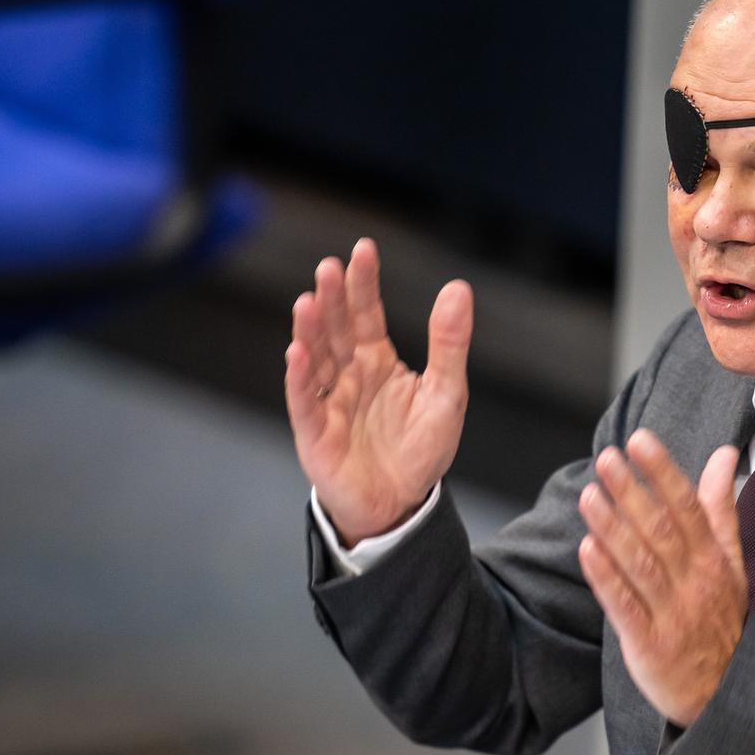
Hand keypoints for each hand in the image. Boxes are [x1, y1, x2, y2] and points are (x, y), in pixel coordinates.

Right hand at [285, 237, 473, 544]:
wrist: (401, 505)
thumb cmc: (420, 450)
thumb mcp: (446, 393)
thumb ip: (450, 343)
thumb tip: (458, 288)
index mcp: (377, 361)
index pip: (367, 314)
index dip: (363, 283)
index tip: (362, 249)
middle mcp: (347, 374)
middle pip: (336, 329)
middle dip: (333, 298)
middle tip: (329, 267)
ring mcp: (328, 401)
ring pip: (315, 358)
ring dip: (310, 331)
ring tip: (308, 301)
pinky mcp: (315, 432)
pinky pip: (305, 400)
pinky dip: (299, 377)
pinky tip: (296, 351)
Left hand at [577, 430, 746, 726]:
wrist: (726, 695)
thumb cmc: (721, 622)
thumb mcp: (732, 563)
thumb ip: (719, 508)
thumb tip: (723, 454)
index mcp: (714, 560)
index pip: (689, 507)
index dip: (663, 472)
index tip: (640, 441)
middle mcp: (695, 584)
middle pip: (662, 531)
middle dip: (633, 492)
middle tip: (607, 459)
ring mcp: (672, 615)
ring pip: (641, 565)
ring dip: (614, 528)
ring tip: (590, 495)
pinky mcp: (649, 645)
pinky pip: (625, 607)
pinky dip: (606, 579)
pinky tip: (587, 550)